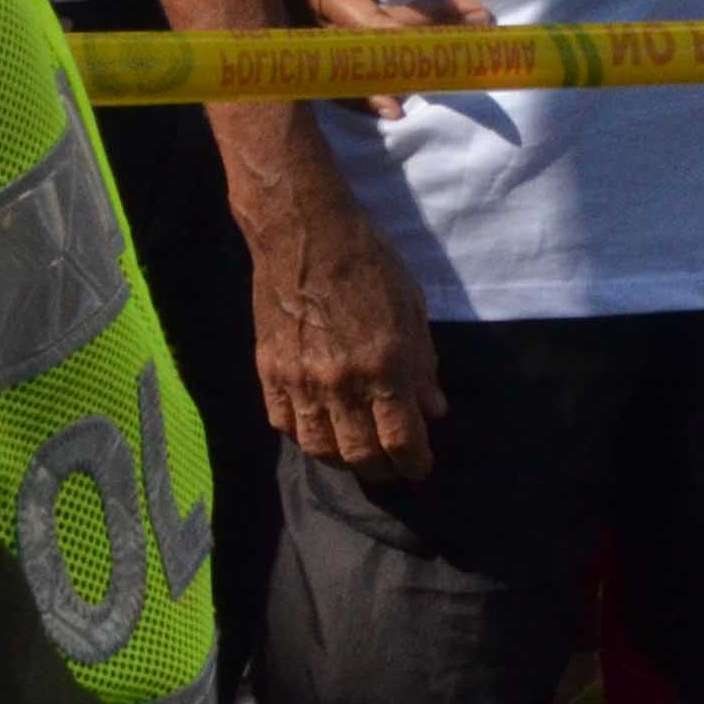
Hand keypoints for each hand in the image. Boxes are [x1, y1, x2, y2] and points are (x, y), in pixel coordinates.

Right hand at [252, 188, 445, 480]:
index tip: (421, 468)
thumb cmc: (368, 261)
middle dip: (383, 471)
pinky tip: (320, 432)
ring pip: (320, 448)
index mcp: (384, 364)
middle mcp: (341, 382)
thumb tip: (434, 409)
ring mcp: (300, 380)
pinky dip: (304, 437)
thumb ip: (422, 362)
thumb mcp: (412, 306)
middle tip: (393, 469)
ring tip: (358, 456)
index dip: (414, 462)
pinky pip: (284, 425)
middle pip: (361, 454)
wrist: (304, 232)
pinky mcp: (269, 372)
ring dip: (343, 461)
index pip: (401, 438)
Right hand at [291, 0, 493, 113]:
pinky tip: (390, 107)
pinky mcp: (300, 48)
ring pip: (358, 66)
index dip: (417, 31)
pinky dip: (361, 94)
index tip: (461, 31)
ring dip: (405, 70)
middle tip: (482, 30)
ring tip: (451, 74)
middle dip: (431, 44)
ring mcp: (305, 40)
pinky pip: (332, 78)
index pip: (374, 20)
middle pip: (377, 44)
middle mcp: (312, 22)